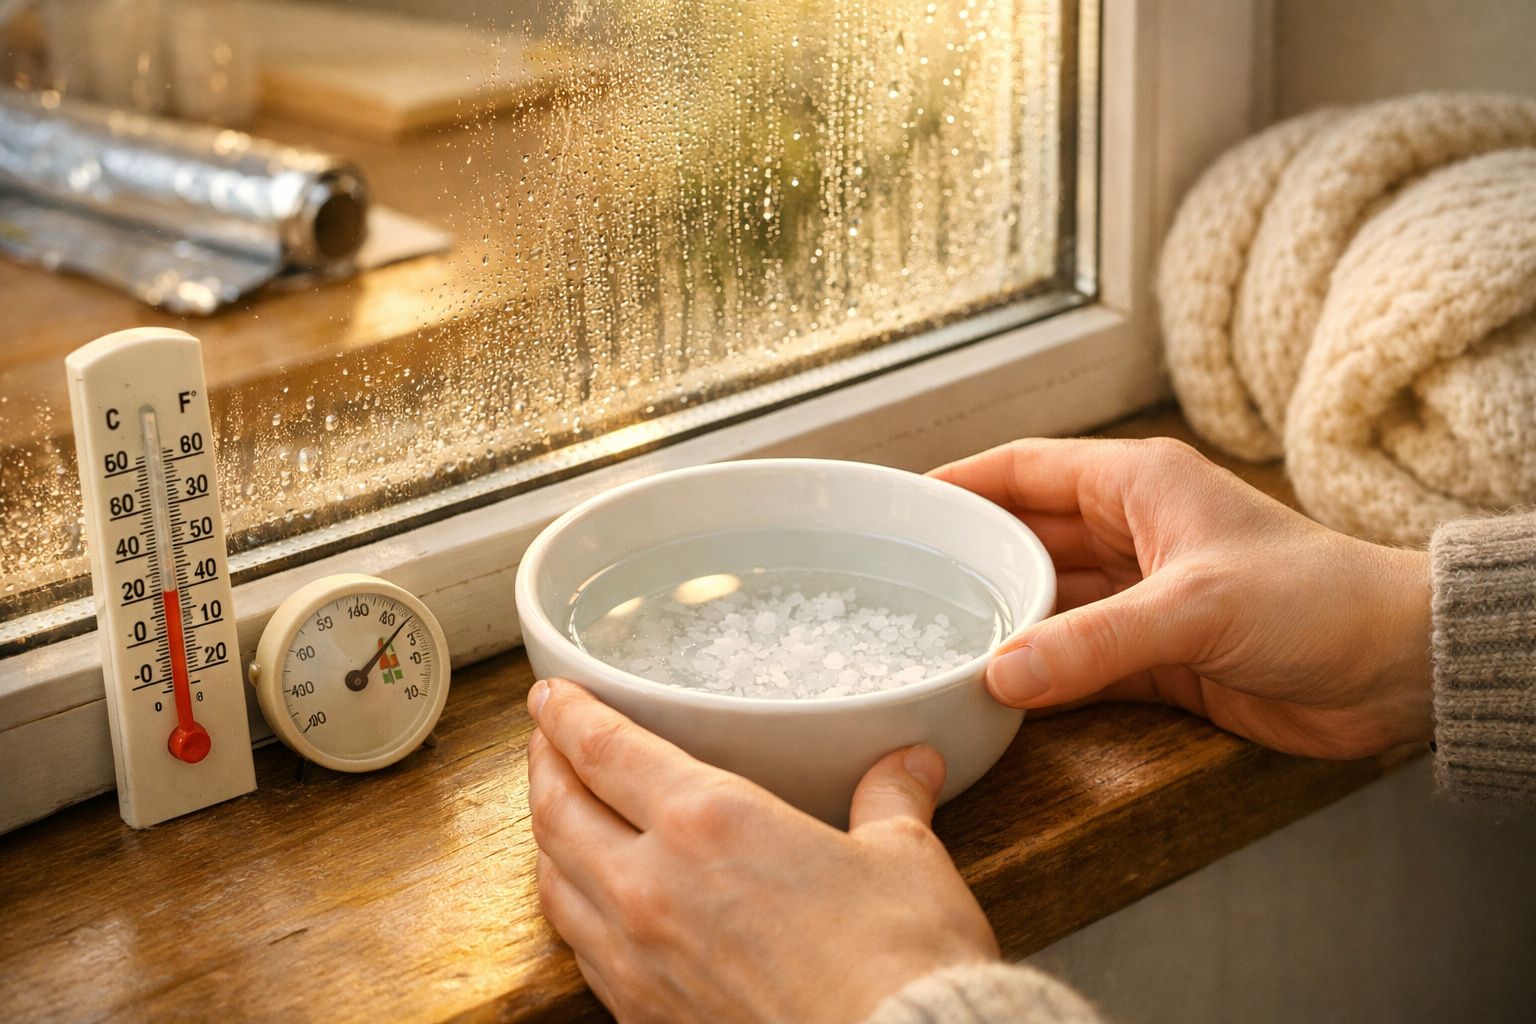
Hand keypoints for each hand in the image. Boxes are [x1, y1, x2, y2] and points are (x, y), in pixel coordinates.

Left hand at [525, 678, 997, 1023]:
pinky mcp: (643, 1015)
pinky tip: (588, 901)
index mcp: (708, 822)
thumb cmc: (897, 960)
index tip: (551, 695)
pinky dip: (570, 907)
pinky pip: (580, 948)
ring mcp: (637, 958)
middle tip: (546, 739)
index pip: (605, 749)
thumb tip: (910, 764)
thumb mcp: (903, 857)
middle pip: (558, 810)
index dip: (567, 714)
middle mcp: (652, 885)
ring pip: (554, 880)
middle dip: (544, 765)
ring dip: (545, 836)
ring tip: (557, 811)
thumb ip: (891, 800)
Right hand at [930, 437, 1432, 758]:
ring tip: (928, 643)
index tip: (898, 505)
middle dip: (967, 561)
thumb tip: (998, 675)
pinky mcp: (1156, 658)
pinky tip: (992, 693)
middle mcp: (1131, 534)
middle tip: (894, 586)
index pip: (1025, 468)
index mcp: (1138, 484)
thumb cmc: (1317, 600)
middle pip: (1024, 538)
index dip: (961, 482)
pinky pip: (1075, 663)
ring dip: (1000, 626)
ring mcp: (1140, 598)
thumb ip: (1094, 642)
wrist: (1398, 668)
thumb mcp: (1196, 608)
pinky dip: (1039, 678)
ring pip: (1046, 606)